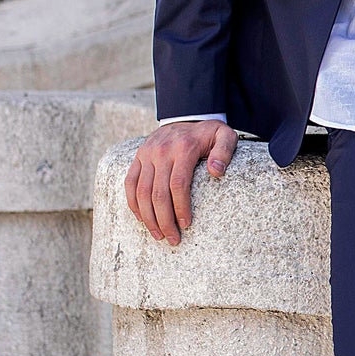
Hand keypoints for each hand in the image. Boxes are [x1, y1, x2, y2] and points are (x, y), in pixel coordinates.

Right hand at [124, 120, 237, 245]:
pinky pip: (130, 183)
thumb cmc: (209, 133)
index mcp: (183, 149)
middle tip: (173, 239)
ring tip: (158, 235)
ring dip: (148, 217)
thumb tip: (216, 172)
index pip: (178, 185)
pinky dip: (133, 204)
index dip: (180, 208)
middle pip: (158, 193)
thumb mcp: (224, 135)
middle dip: (164, 220)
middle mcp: (161, 151)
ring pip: (141, 192)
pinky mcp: (138, 157)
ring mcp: (146, 154)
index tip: (187, 225)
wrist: (185, 116)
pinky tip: (142, 219)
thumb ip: (224, 151)